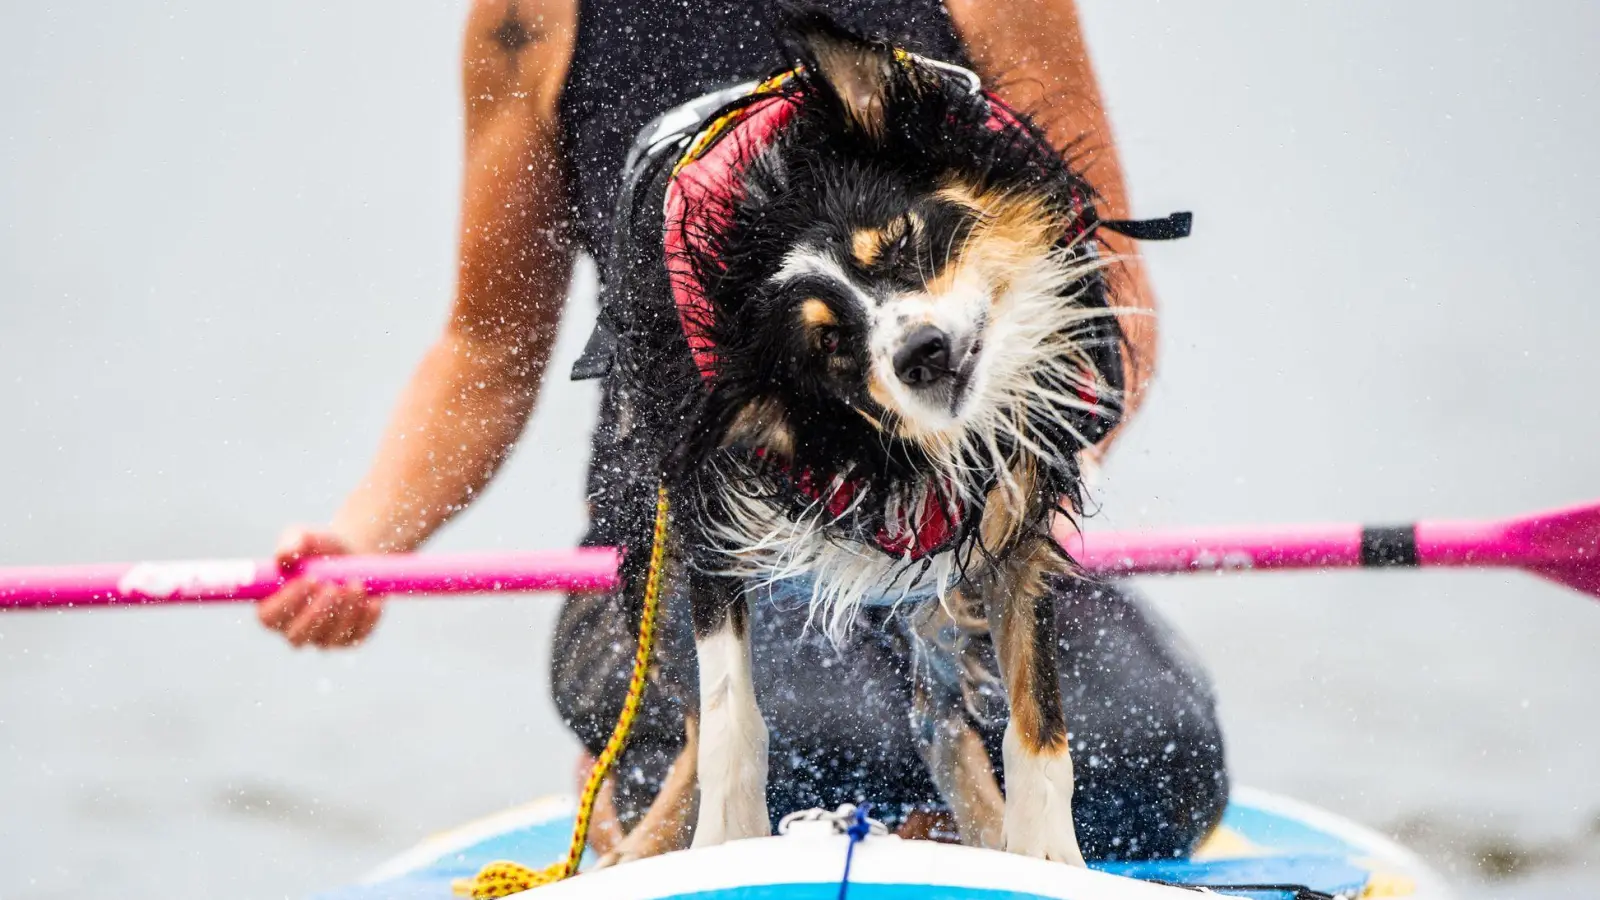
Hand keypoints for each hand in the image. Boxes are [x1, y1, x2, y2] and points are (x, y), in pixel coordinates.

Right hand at [256, 527, 381, 647]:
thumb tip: (285, 555)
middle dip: (316, 611)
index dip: (286, 602)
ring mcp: (323, 637)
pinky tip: (372, 599)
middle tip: (332, 586)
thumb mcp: (303, 537)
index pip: (269, 617)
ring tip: (356, 582)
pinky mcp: (349, 638)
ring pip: (330, 638)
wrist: (353, 555)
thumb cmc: (319, 548)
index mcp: (273, 607)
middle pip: (298, 635)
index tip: (309, 579)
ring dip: (345, 611)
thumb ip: (291, 543)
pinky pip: (356, 636)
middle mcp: (294, 629)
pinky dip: (366, 618)